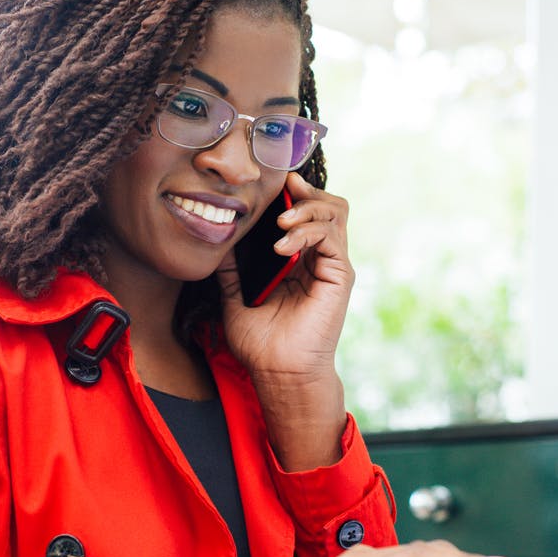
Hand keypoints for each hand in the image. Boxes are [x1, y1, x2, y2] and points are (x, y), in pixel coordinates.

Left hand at [216, 171, 352, 381]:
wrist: (278, 372)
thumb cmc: (261, 343)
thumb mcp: (236, 298)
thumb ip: (231, 271)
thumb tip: (217, 243)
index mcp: (300, 260)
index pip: (306, 213)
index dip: (293, 193)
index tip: (272, 184)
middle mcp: (320, 258)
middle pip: (327, 204)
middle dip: (305, 192)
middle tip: (282, 190)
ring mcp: (332, 265)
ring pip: (335, 212)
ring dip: (307, 207)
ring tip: (280, 221)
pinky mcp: (340, 275)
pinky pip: (331, 237)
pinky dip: (308, 232)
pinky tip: (282, 246)